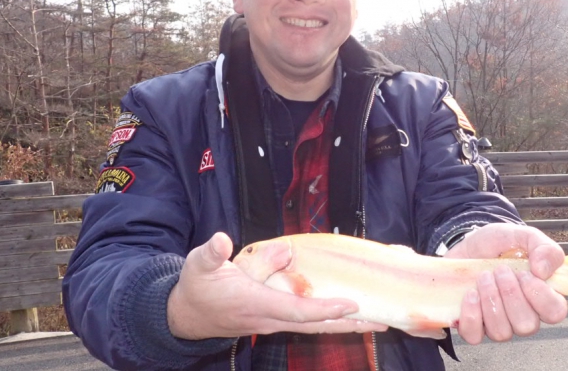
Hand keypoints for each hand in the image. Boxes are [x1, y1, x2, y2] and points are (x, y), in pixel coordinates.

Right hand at [167, 232, 386, 339]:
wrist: (186, 315)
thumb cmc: (197, 286)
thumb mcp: (200, 264)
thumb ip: (213, 252)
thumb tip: (223, 239)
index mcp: (256, 303)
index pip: (297, 310)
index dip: (325, 309)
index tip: (351, 304)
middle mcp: (269, 319)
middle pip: (315, 326)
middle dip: (348, 324)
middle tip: (381, 320)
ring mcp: (272, 323)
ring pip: (313, 327)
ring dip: (344, 325)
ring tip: (374, 321)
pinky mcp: (273, 320)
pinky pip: (307, 323)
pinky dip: (328, 320)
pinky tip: (346, 317)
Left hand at [444, 223, 567, 343]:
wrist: (468, 245)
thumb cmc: (499, 244)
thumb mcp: (524, 236)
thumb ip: (544, 248)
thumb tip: (543, 271)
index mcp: (541, 296)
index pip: (555, 313)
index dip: (541, 296)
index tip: (525, 273)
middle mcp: (523, 316)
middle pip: (527, 325)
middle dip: (511, 295)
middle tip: (500, 270)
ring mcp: (498, 324)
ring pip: (501, 332)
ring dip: (491, 300)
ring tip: (483, 277)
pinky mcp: (473, 326)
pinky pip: (474, 336)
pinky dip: (471, 315)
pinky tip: (470, 294)